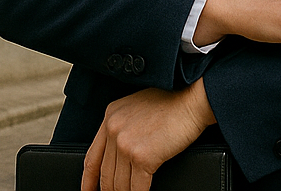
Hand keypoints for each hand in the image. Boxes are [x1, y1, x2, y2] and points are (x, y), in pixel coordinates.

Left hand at [81, 78, 214, 190]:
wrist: (192, 99)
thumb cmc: (172, 102)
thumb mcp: (137, 109)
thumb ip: (123, 129)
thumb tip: (118, 159)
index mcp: (110, 116)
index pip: (92, 157)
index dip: (88, 180)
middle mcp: (113, 128)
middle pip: (105, 176)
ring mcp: (126, 143)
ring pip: (119, 186)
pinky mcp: (142, 157)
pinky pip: (136, 189)